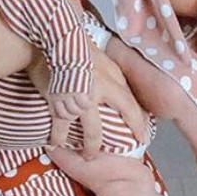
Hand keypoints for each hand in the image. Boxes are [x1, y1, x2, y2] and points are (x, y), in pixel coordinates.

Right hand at [28, 43, 148, 157]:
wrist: (55, 39)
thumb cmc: (79, 45)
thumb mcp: (104, 58)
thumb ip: (114, 76)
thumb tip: (122, 92)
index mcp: (110, 81)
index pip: (129, 107)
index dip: (138, 124)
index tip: (143, 137)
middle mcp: (96, 94)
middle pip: (103, 127)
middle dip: (107, 142)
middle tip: (111, 154)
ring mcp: (77, 100)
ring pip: (87, 131)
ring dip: (87, 146)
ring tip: (86, 156)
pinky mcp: (59, 103)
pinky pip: (60, 126)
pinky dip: (57, 137)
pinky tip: (54, 145)